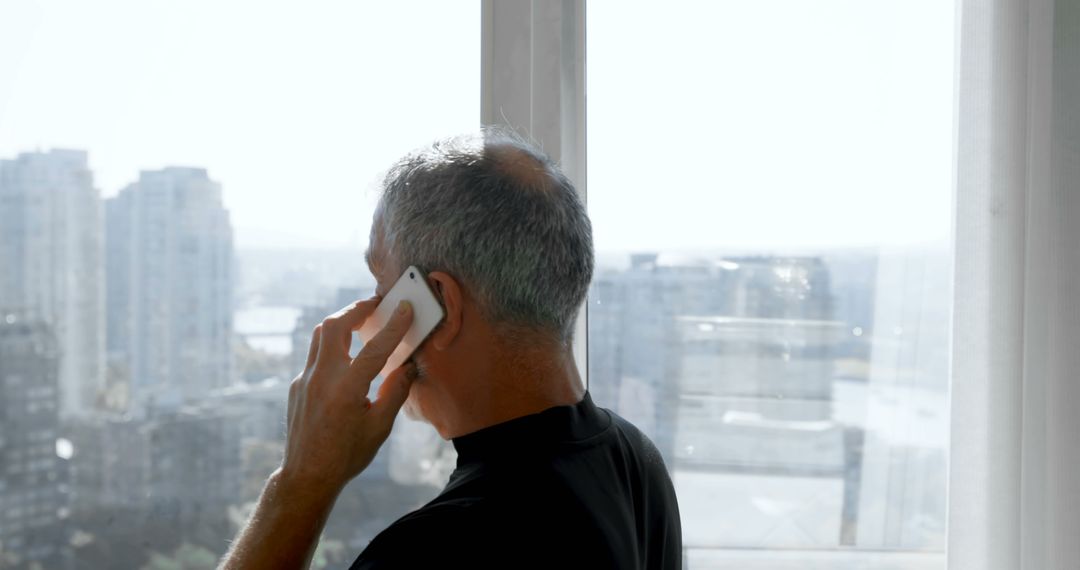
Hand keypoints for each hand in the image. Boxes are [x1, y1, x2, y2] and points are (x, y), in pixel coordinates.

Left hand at [281, 296, 414, 492]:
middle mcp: (321, 379)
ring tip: (360, 319)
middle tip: (376, 303)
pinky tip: (347, 354)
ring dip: (341, 322)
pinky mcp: (297, 385)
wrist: (308, 475)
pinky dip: (333, 345)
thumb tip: (410, 366)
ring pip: (320, 336)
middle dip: (356, 309)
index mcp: (346, 390)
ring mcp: (305, 380)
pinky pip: (315, 355)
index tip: (406, 309)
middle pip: (335, 327)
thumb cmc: (347, 455)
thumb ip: (396, 391)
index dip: (393, 326)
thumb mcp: (380, 427)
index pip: (374, 348)